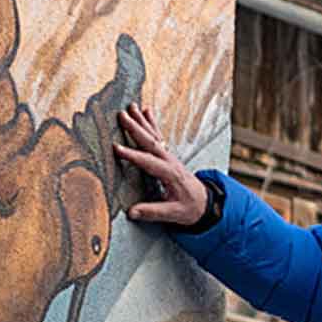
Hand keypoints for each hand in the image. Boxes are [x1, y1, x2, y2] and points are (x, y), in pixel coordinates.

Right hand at [115, 102, 207, 225]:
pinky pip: (158, 136)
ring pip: (153, 135)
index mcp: (170, 174)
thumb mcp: (173, 214)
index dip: (132, 155)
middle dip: (135, 128)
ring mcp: (169, 156)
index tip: (117, 148)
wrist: (205, 202)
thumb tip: (132, 212)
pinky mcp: (168, 155)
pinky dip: (151, 123)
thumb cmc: (190, 208)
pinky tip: (145, 111)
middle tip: (122, 116)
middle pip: (150, 142)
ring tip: (130, 107)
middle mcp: (170, 161)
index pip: (148, 162)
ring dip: (141, 121)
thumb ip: (152, 212)